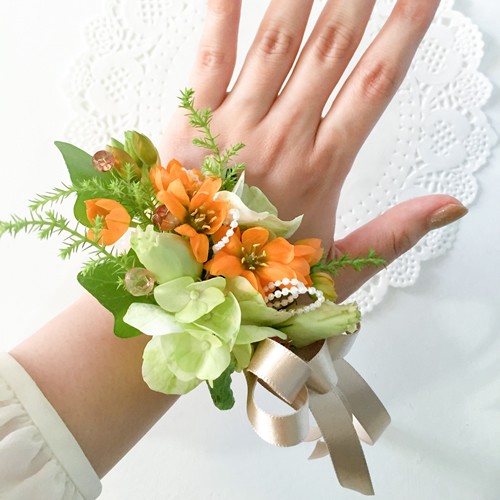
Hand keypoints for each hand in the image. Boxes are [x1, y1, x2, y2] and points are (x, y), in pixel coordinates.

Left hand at [161, 0, 466, 300]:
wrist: (190, 293)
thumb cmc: (260, 283)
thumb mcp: (336, 269)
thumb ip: (393, 235)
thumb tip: (452, 206)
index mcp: (321, 169)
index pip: (374, 85)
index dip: (404, 30)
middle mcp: (283, 138)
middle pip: (332, 48)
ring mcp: (234, 126)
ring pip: (278, 40)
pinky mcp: (190, 123)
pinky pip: (210, 55)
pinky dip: (223, 10)